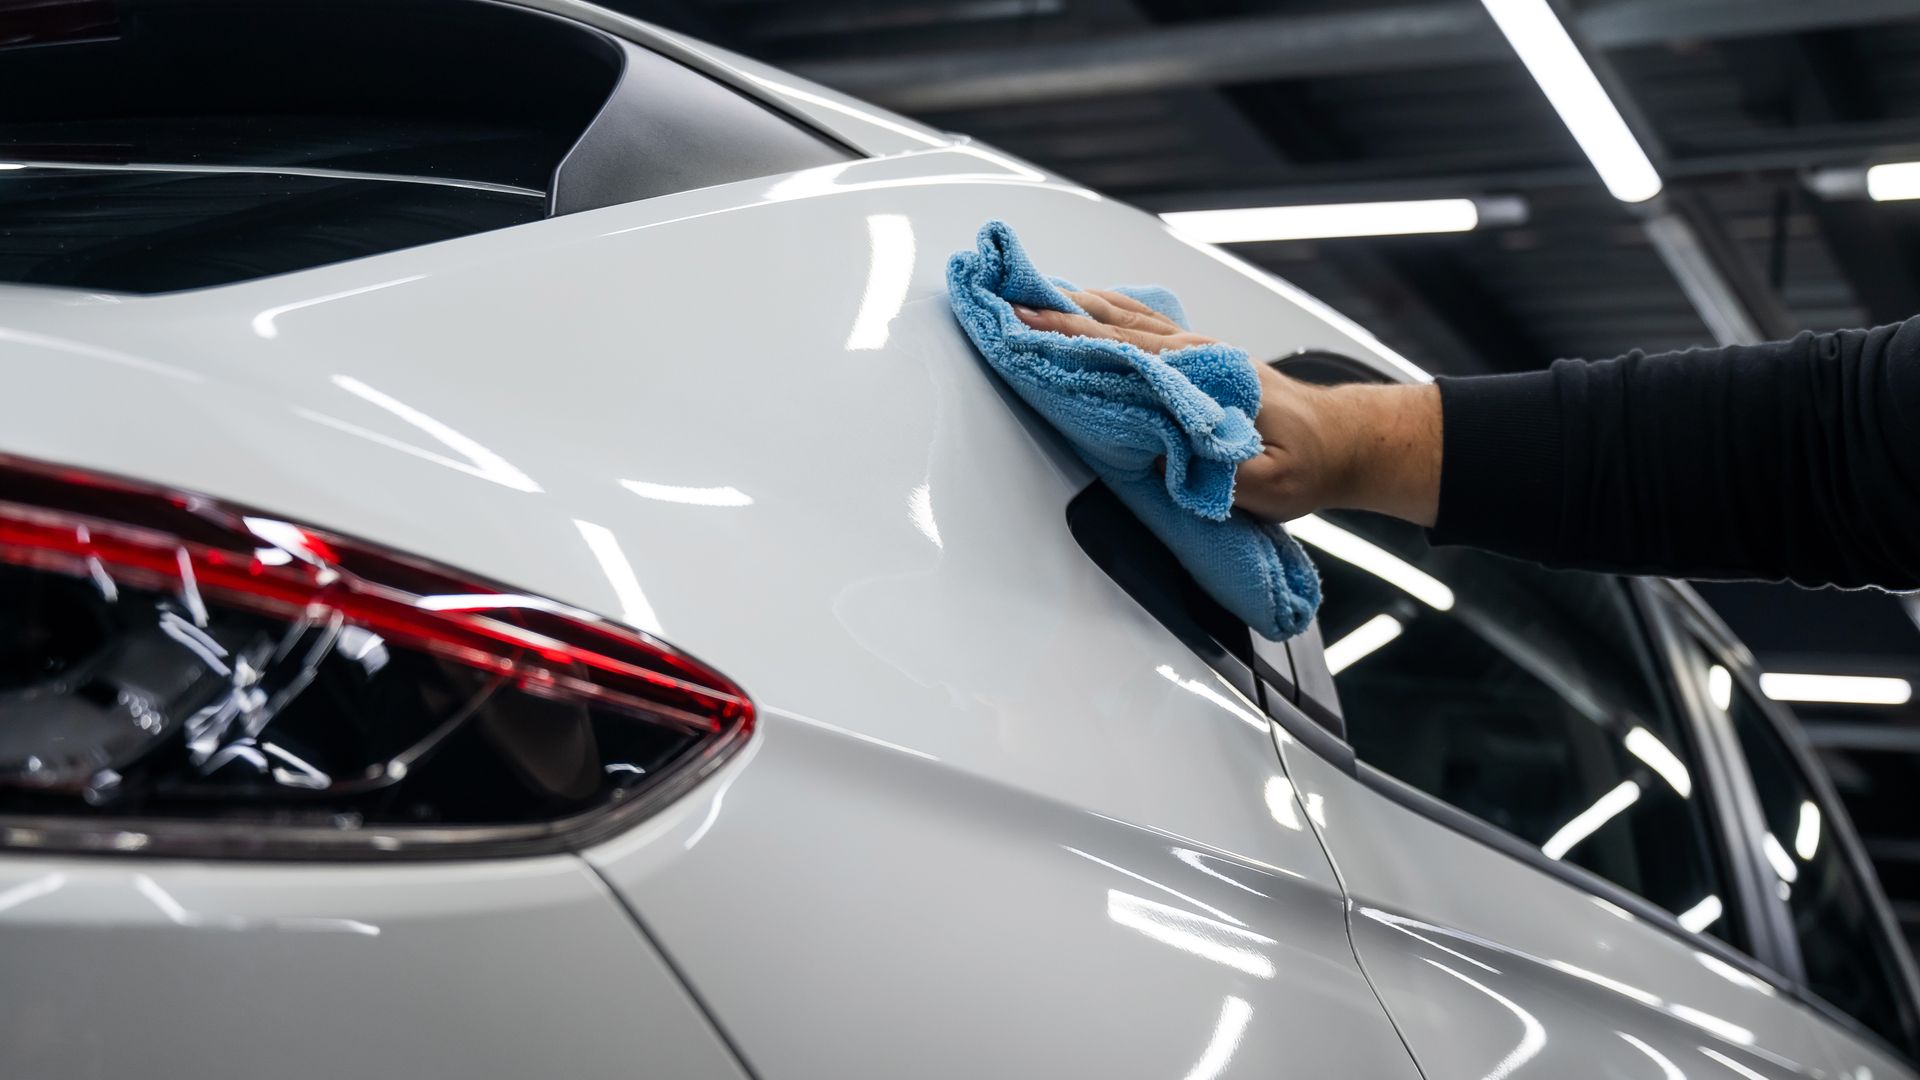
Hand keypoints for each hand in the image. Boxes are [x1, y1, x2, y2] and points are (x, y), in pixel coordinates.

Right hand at [1014, 294, 1441, 526]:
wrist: (1344, 439)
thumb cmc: (1306, 461)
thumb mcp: (1267, 482)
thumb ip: (1221, 469)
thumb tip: (1171, 451)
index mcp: (1200, 377)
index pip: (1122, 351)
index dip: (1070, 340)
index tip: (1025, 326)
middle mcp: (1191, 352)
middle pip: (1109, 325)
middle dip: (1054, 314)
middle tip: (1003, 300)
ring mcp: (1191, 349)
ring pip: (1119, 316)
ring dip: (1070, 305)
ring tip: (1023, 292)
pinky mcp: (1193, 355)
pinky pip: (1135, 322)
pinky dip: (1099, 308)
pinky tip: (1076, 301)